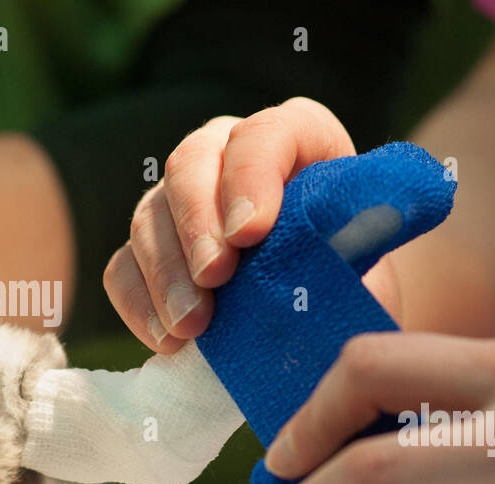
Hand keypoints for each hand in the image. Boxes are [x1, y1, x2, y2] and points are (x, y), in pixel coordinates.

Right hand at [102, 98, 401, 353]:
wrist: (328, 327)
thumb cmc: (355, 288)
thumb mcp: (370, 271)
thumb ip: (353, 255)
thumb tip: (334, 266)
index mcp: (301, 144)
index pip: (270, 131)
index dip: (253, 173)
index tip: (251, 232)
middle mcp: (232, 157)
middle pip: (191, 162)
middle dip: (198, 223)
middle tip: (214, 277)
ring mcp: (186, 202)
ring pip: (150, 214)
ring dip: (167, 273)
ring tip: (193, 327)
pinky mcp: (155, 252)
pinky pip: (124, 268)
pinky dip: (140, 304)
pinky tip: (170, 341)